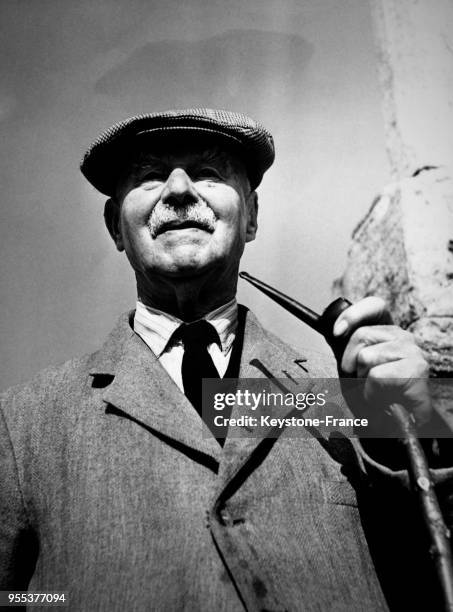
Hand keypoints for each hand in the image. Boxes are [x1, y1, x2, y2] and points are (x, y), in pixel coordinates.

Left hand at [332, 297, 430, 426]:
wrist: (400, 427)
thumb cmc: (376, 396)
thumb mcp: (355, 367)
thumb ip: (347, 348)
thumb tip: (333, 332)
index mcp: (389, 332)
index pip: (375, 306)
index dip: (354, 314)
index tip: (337, 332)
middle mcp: (404, 337)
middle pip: (361, 334)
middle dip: (350, 361)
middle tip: (360, 379)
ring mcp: (413, 352)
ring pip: (366, 357)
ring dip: (362, 380)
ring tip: (375, 391)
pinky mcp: (416, 370)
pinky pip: (376, 376)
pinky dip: (372, 392)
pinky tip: (383, 398)